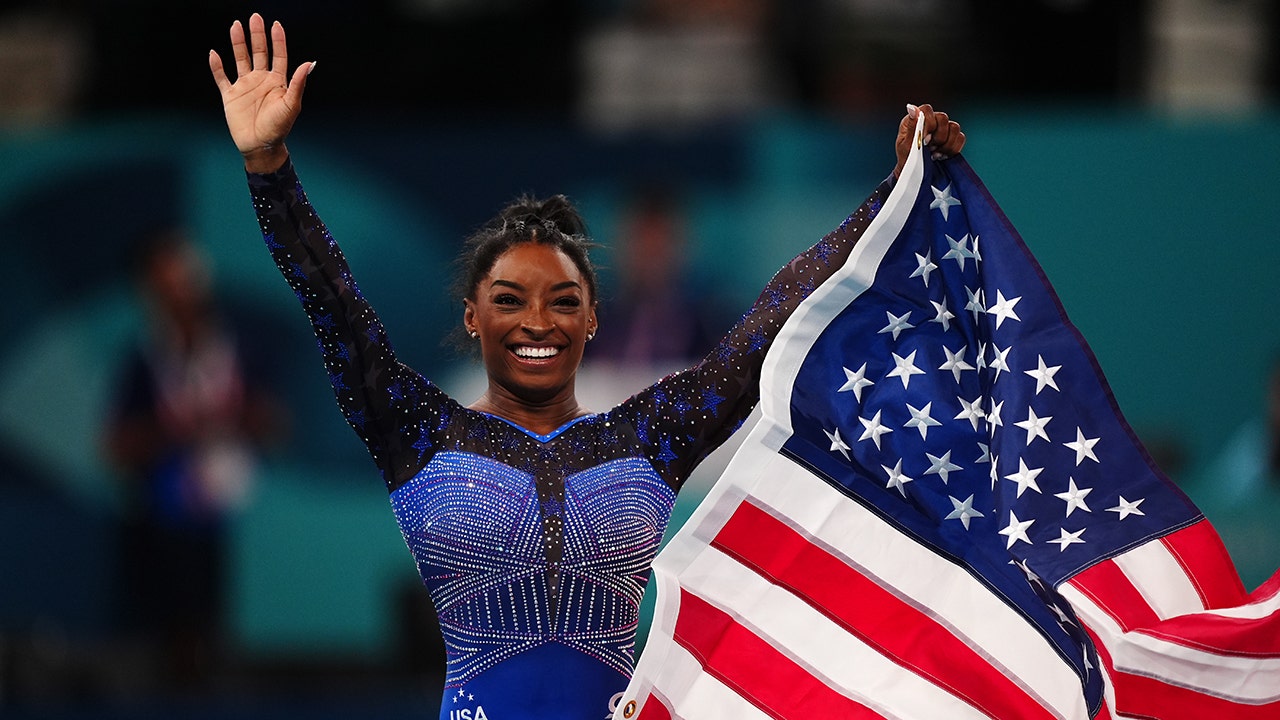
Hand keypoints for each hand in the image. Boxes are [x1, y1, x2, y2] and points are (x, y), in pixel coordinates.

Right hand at [209, 14, 312, 172]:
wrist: (260, 147)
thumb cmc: (279, 128)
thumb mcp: (291, 105)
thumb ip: (298, 83)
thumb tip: (309, 63)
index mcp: (277, 82)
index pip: (278, 56)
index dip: (277, 40)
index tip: (276, 24)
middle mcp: (261, 80)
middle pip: (258, 52)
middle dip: (257, 35)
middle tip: (255, 17)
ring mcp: (245, 86)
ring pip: (240, 59)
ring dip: (238, 43)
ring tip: (236, 26)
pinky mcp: (230, 95)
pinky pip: (221, 77)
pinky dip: (216, 66)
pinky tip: (214, 53)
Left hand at [894, 103, 964, 177]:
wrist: (915, 173)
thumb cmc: (907, 159)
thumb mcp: (905, 145)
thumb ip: (911, 127)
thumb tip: (912, 107)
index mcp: (916, 119)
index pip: (927, 110)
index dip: (929, 123)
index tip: (925, 140)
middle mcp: (931, 121)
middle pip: (943, 118)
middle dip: (938, 137)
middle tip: (929, 149)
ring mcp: (943, 128)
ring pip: (954, 127)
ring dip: (946, 144)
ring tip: (935, 154)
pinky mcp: (952, 138)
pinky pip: (961, 137)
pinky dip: (953, 149)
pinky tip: (942, 156)